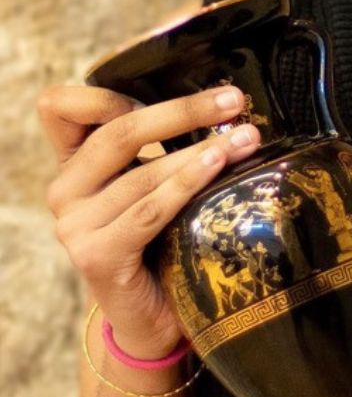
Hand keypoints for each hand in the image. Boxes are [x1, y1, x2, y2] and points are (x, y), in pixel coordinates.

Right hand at [39, 82, 261, 357]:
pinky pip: (147, 211)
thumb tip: (225, 100)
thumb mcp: (155, 183)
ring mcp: (73, 225)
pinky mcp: (95, 256)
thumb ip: (163, 145)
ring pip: (141, 173)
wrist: (154, 317)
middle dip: (182, 111)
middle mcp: (63, 190)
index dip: (102, 91)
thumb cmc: (164, 238)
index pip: (60, 108)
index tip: (165, 80)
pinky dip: (185, 185)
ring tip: (246, 137)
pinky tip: (217, 166)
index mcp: (73, 163)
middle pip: (117, 132)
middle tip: (234, 100)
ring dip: (200, 150)